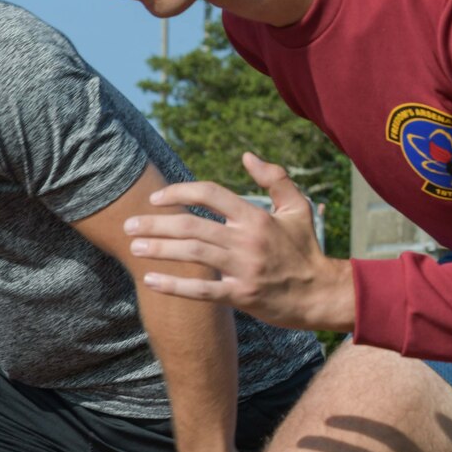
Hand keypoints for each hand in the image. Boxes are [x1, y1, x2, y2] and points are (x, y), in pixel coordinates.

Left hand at [124, 154, 354, 331]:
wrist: (322, 293)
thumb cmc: (305, 249)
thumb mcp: (297, 208)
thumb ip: (275, 179)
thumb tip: (247, 156)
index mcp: (256, 217)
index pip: (211, 194)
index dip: (179, 192)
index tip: (155, 198)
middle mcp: (247, 240)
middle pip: (192, 225)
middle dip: (156, 224)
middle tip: (129, 225)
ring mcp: (244, 268)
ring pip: (193, 254)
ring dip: (160, 250)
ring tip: (134, 248)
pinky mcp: (242, 295)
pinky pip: (202, 290)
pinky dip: (174, 286)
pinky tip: (150, 280)